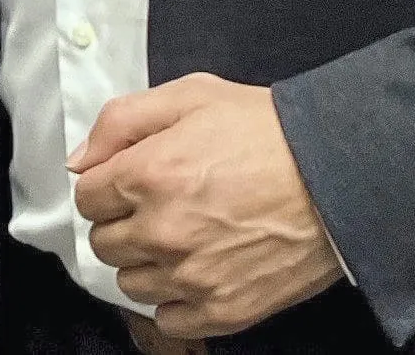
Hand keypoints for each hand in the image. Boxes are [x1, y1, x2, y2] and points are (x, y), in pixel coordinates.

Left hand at [71, 73, 342, 339]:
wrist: (334, 174)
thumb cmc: (264, 130)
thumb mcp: (191, 95)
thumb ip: (122, 120)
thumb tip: (81, 159)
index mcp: (148, 173)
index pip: (87, 197)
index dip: (105, 184)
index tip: (127, 179)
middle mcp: (162, 230)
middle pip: (104, 243)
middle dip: (121, 221)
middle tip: (156, 204)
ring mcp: (191, 276)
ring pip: (130, 282)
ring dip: (144, 261)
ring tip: (179, 235)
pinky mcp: (221, 310)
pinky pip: (167, 318)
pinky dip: (173, 299)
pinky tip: (196, 269)